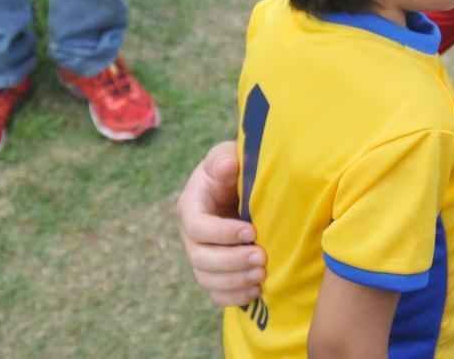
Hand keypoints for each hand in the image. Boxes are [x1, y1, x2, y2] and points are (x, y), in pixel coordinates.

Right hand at [175, 141, 267, 305]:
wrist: (244, 188)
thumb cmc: (236, 169)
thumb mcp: (228, 156)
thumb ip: (225, 159)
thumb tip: (227, 166)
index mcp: (191, 206)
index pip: (197, 227)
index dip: (222, 233)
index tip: (252, 232)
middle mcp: (191, 236)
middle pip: (200, 258)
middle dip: (232, 261)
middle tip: (262, 257)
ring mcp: (201, 256)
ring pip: (207, 279)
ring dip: (235, 281)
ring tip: (262, 275)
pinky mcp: (215, 272)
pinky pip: (216, 294)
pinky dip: (234, 297)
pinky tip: (256, 291)